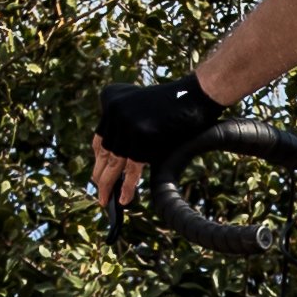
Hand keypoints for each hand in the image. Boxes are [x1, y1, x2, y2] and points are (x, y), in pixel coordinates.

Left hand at [92, 73, 219, 211]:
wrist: (198, 95)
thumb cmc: (177, 103)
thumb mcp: (144, 108)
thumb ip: (128, 124)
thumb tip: (118, 160)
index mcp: (110, 99)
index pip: (100, 137)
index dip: (99, 159)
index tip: (98, 173)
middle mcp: (114, 109)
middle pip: (104, 151)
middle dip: (100, 174)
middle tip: (100, 192)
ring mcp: (127, 123)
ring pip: (114, 162)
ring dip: (107, 185)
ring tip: (104, 201)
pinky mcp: (142, 136)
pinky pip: (132, 168)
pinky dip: (127, 186)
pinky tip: (124, 200)